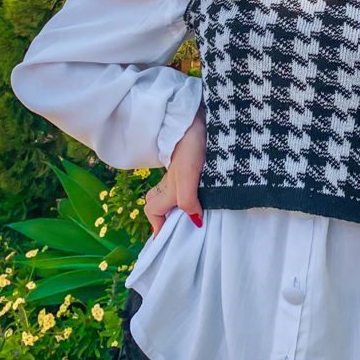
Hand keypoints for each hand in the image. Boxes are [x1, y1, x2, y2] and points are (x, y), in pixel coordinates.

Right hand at [144, 101, 206, 237]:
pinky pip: (185, 186)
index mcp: (167, 189)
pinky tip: (206, 196)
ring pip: (173, 195)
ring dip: (182, 206)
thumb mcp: (188, 176)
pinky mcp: (190, 166)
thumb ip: (187, 200)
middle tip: (183, 228)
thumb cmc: (190, 148)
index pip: (153, 212)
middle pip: (159, 203)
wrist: (197, 121)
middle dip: (167, 218)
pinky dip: (191, 194)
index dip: (159, 227)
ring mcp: (179, 175)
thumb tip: (194, 221)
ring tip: (197, 216)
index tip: (168, 238)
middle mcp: (170, 184)